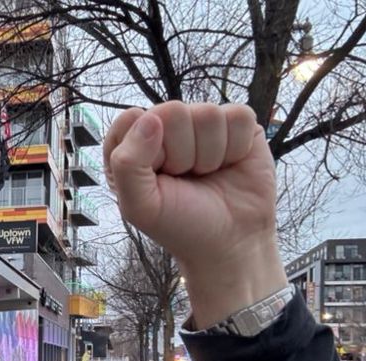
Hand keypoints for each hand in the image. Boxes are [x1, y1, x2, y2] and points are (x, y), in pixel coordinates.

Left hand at [104, 102, 287, 326]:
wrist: (230, 243)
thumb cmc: (181, 225)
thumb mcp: (140, 205)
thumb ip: (127, 163)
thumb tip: (150, 117)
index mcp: (135, 145)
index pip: (131, 119)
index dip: (146, 149)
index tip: (157, 177)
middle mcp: (167, 129)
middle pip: (173, 111)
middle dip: (182, 153)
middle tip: (186, 178)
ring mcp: (202, 124)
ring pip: (208, 113)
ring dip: (210, 154)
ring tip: (207, 175)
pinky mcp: (238, 125)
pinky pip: (238, 116)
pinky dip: (236, 147)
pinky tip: (230, 165)